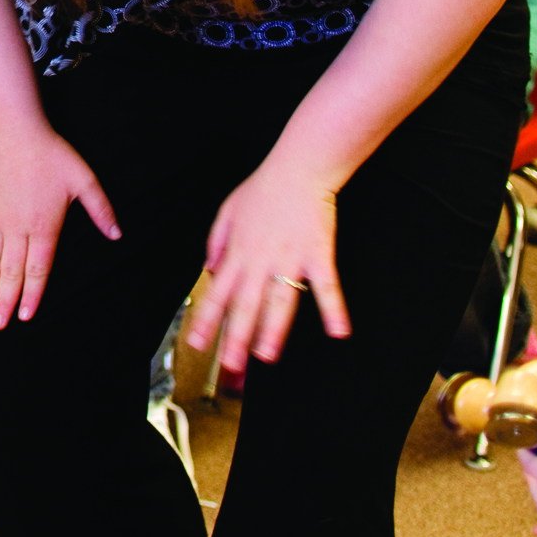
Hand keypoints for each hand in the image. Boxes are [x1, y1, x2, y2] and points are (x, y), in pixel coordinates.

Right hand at [0, 123, 119, 327]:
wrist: (15, 130)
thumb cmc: (53, 154)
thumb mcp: (84, 179)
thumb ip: (101, 210)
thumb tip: (118, 235)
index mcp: (44, 227)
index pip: (38, 270)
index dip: (32, 295)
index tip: (27, 316)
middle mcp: (17, 228)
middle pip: (11, 272)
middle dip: (6, 302)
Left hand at [187, 166, 349, 372]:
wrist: (298, 169)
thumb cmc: (263, 189)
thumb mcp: (227, 212)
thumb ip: (216, 242)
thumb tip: (209, 269)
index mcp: (237, 253)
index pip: (217, 293)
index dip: (207, 320)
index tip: (197, 344)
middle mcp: (260, 260)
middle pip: (245, 305)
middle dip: (236, 337)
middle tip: (229, 367)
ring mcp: (289, 258)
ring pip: (279, 300)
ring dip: (273, 329)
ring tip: (267, 356)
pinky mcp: (318, 253)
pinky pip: (327, 286)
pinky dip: (333, 308)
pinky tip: (339, 331)